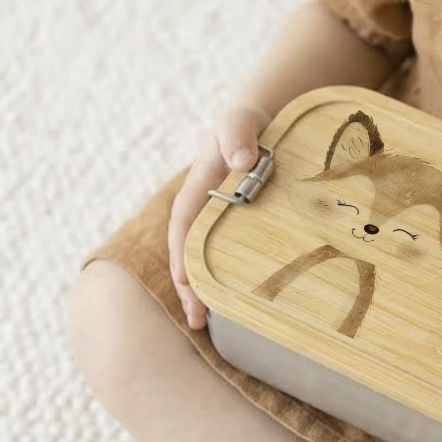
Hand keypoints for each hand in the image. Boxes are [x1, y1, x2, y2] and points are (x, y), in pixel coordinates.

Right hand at [168, 105, 271, 328]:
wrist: (259, 118)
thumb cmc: (246, 122)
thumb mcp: (240, 121)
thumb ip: (238, 134)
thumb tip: (241, 161)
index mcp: (197, 187)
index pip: (183, 227)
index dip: (182, 257)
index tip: (187, 285)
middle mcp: (201, 207)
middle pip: (188, 251)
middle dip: (188, 286)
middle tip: (197, 320)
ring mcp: (217, 218)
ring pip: (203, 257)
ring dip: (201, 288)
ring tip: (205, 322)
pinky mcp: (235, 225)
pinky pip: (223, 253)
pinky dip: (223, 277)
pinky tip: (234, 302)